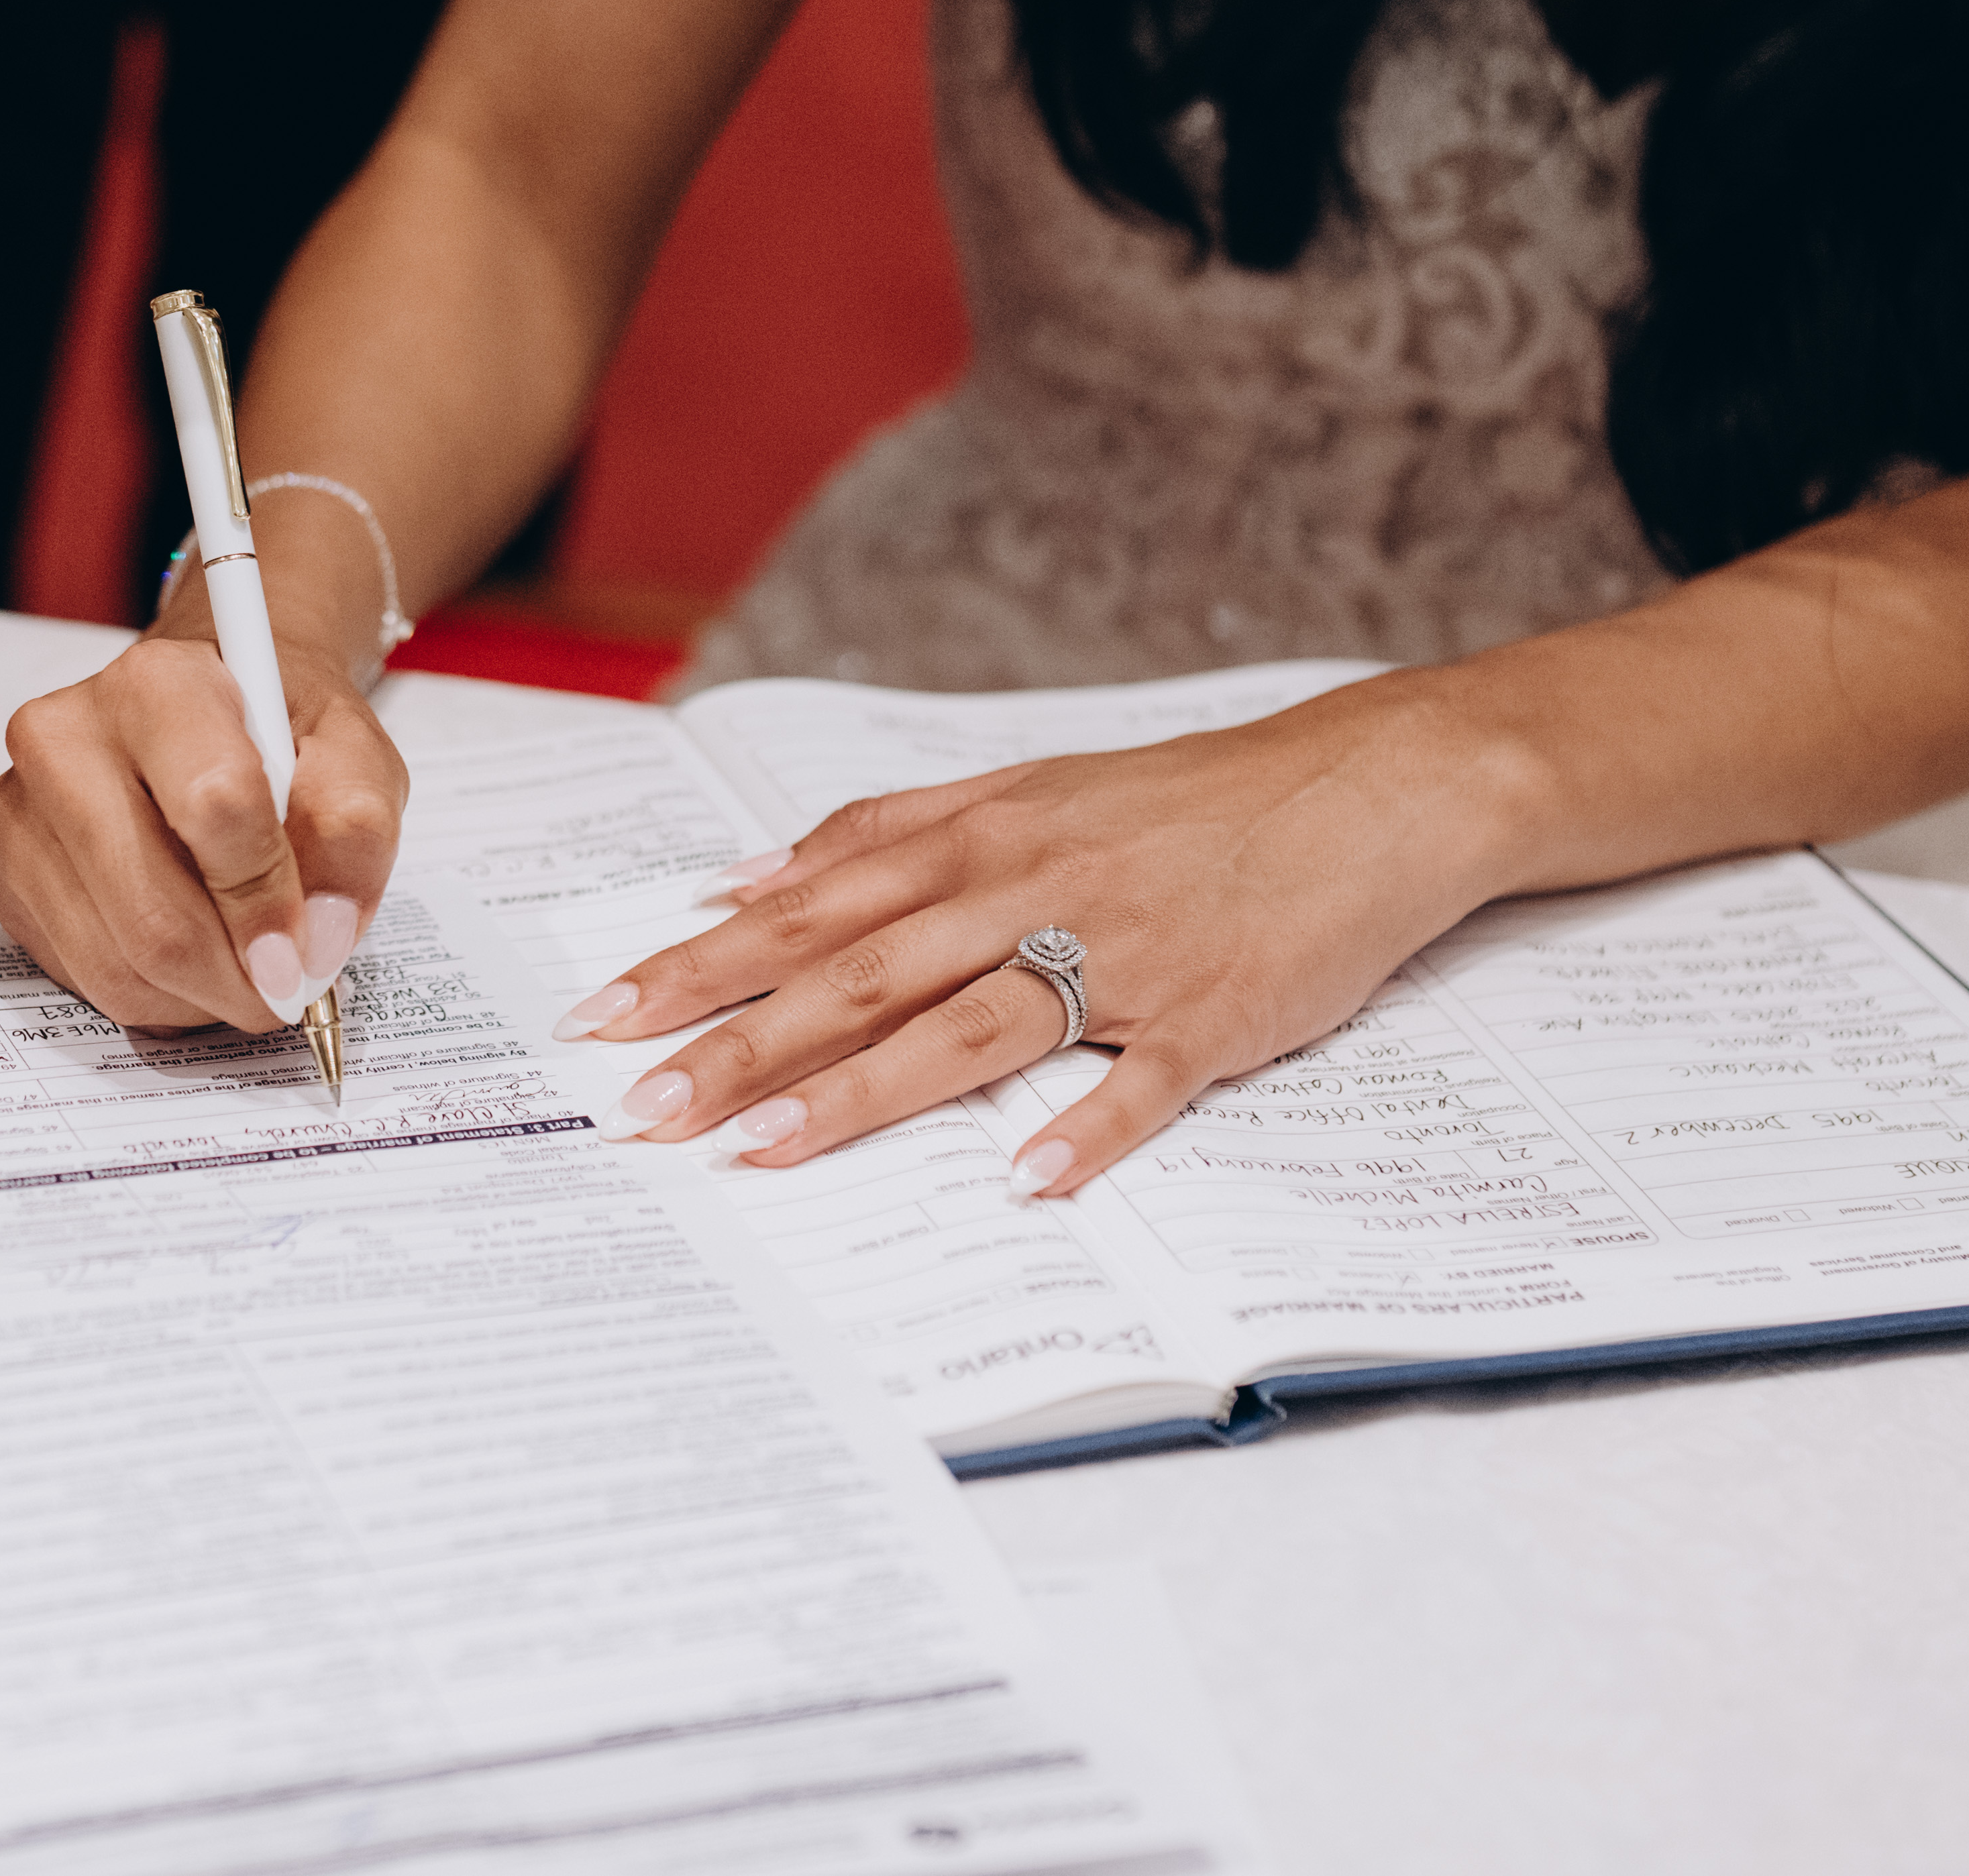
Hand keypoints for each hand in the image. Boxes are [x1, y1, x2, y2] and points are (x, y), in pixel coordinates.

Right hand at [0, 631, 406, 1030]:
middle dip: (236, 977)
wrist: (212, 720)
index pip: (214, 806)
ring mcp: (21, 815)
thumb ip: (355, 831)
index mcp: (156, 684)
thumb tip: (317, 940)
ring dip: (201, 997)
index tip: (305, 951)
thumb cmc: (280, 736)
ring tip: (245, 965)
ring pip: (116, 964)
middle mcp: (64, 739)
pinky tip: (194, 955)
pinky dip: (158, 998)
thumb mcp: (354, 755)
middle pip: (153, 914)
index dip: (268, 899)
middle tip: (287, 986)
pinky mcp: (8, 883)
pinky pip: (86, 981)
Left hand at [565, 679, 1523, 1192]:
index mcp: (974, 840)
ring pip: (968, 1024)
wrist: (1365, 789)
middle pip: (858, 973)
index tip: (603, 1015)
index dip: (700, 964)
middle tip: (641, 1106)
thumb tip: (746, 879)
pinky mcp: (1214, 1011)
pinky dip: (1087, 1126)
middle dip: (739, 1041)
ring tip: (767, 1149)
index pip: (806, 908)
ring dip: (863, 1089)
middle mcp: (1027, 889)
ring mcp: (1122, 952)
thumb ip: (883, 836)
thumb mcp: (1020, 793)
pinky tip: (1030, 1180)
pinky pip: (1143, 1077)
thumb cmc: (1180, 804)